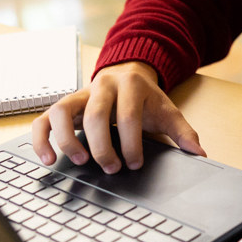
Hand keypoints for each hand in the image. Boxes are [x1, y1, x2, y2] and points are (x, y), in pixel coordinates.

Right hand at [31, 61, 205, 173]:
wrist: (129, 73)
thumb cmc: (146, 99)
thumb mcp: (167, 111)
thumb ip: (183, 132)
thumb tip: (200, 155)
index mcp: (132, 85)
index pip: (128, 115)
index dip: (131, 142)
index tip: (135, 164)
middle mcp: (102, 86)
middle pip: (96, 115)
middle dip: (103, 146)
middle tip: (112, 168)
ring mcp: (80, 94)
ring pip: (62, 112)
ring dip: (68, 139)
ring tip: (81, 162)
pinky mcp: (64, 104)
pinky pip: (43, 119)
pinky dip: (42, 138)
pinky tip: (48, 159)